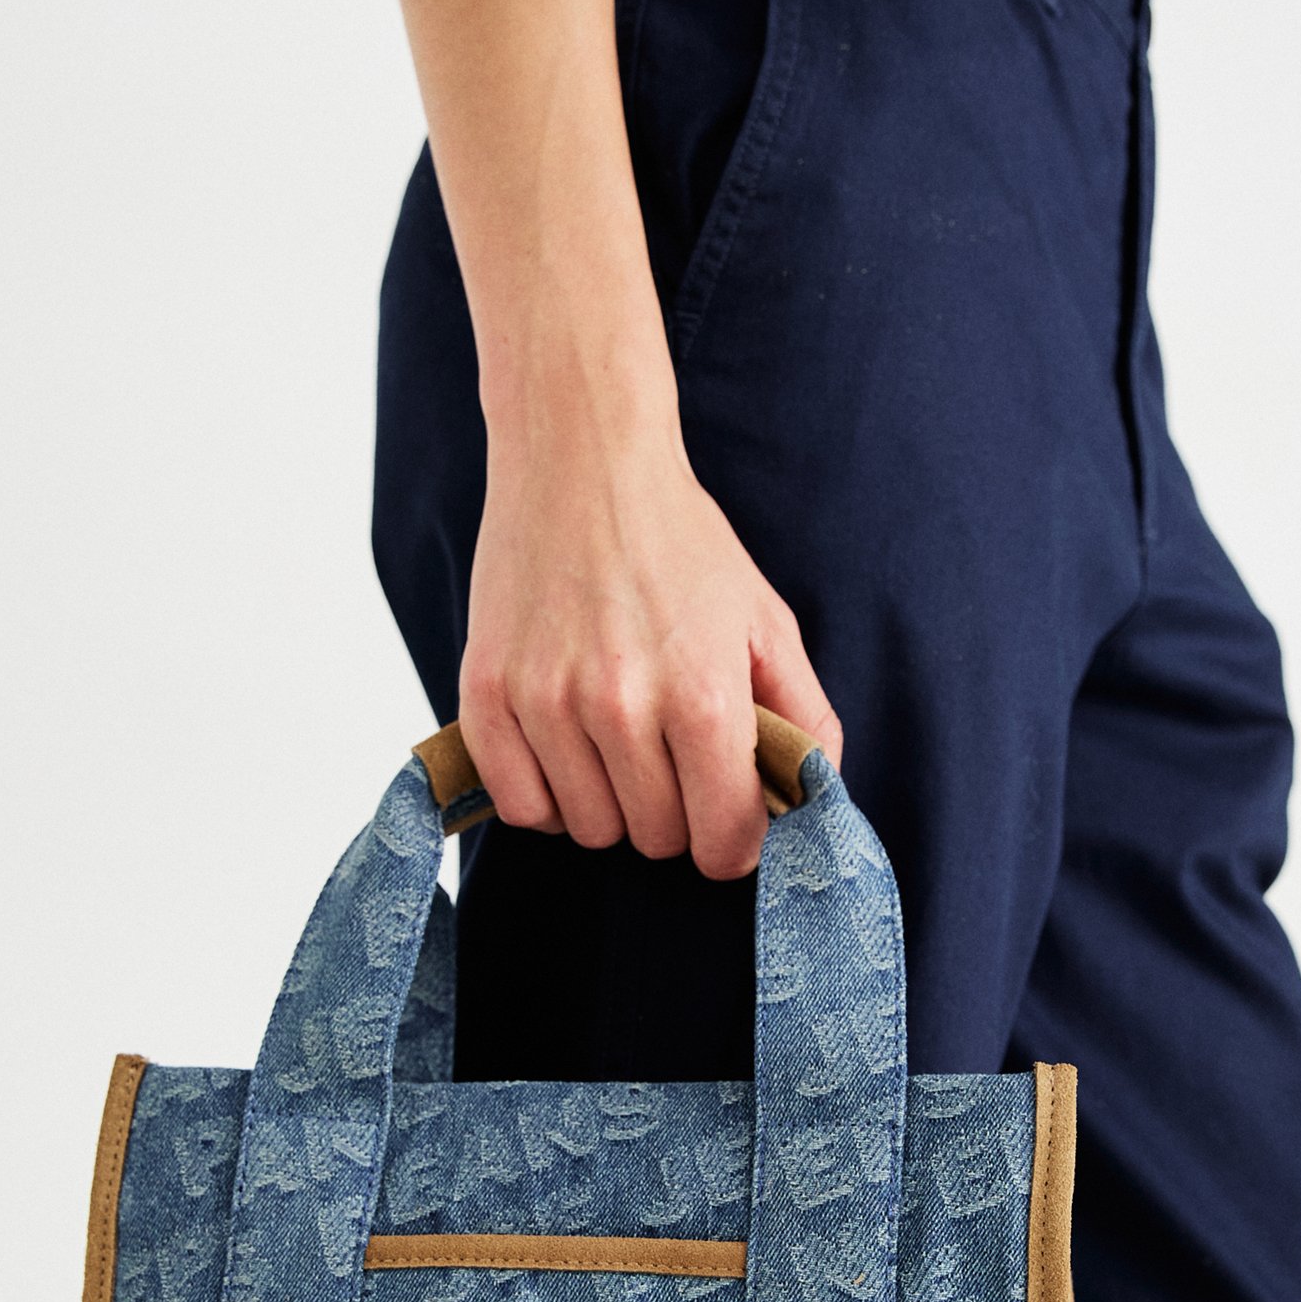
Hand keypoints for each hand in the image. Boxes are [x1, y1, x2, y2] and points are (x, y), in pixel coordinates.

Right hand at [458, 402, 840, 878]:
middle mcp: (621, 706)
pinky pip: (522, 805)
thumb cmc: (680, 540)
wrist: (581, 459)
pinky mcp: (486, 694)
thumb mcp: (765, 618)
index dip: (735, 842)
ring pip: (590, 830)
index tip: (729, 819)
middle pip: (657, 840)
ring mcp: (546, 702)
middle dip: (677, 815)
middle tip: (674, 760)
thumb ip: (804, 714)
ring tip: (620, 742)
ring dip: (612, 804)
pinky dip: (548, 794)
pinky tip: (568, 748)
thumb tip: (815, 794)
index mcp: (702, 694)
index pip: (723, 840)